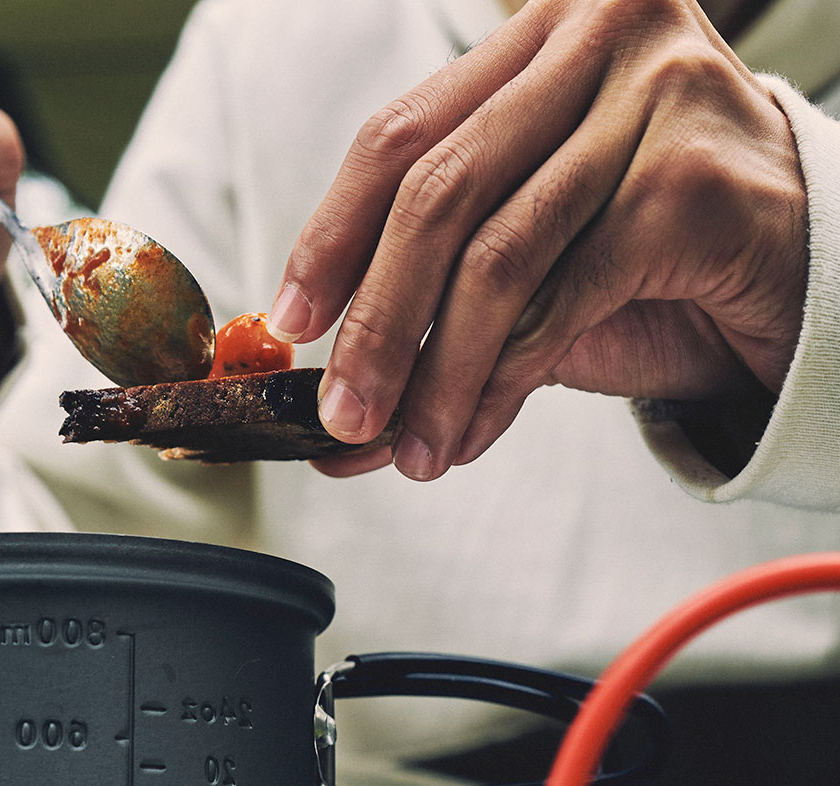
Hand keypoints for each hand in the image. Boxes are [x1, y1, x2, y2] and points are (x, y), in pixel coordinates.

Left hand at [269, 0, 808, 480]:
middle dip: (375, 321)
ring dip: (437, 375)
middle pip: (437, 192)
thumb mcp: (523, 272)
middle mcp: (594, 37)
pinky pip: (562, 299)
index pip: (399, 135)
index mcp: (533, 39)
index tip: (289, 321)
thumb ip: (431, 318)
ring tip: (407, 450)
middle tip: (342, 414)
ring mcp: (653, 95)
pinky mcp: (693, 177)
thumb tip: (335, 426)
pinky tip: (469, 434)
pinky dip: (502, 382)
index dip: (331, 235)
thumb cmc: (645, 259)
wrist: (794, 269)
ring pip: (497, 255)